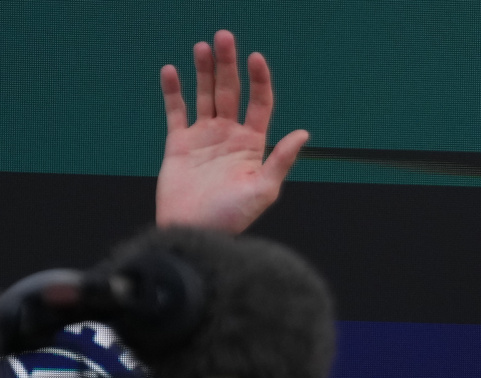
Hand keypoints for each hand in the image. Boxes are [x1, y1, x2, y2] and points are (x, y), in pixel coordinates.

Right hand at [156, 30, 308, 233]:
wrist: (194, 233)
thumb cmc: (232, 218)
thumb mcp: (263, 190)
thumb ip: (281, 160)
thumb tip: (303, 134)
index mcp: (253, 145)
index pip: (260, 103)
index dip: (259, 80)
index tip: (256, 58)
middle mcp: (230, 137)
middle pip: (231, 92)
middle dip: (228, 65)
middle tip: (224, 37)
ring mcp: (204, 138)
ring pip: (205, 95)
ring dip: (204, 71)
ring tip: (203, 46)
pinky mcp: (179, 144)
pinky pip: (176, 111)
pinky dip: (173, 91)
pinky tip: (172, 70)